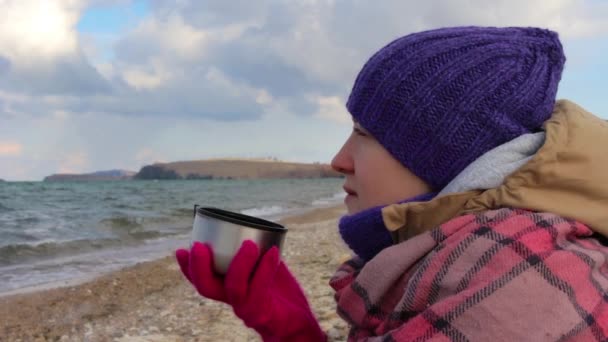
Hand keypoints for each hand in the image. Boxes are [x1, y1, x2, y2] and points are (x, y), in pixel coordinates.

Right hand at [175, 241, 326, 340]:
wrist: (298, 323)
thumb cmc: (282, 293)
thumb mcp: (267, 267)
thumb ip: (257, 250)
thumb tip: (250, 224)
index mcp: (228, 288)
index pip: (201, 280)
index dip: (187, 267)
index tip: (181, 249)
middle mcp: (233, 300)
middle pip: (206, 288)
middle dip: (199, 266)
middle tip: (199, 245)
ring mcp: (247, 309)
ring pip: (234, 288)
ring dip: (239, 264)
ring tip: (248, 244)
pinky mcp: (264, 313)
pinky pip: (261, 290)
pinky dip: (265, 269)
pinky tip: (273, 252)